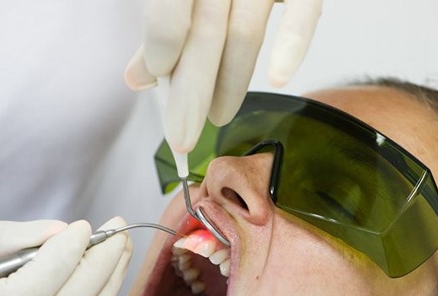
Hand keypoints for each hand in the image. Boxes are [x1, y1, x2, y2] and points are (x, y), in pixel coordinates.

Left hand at [125, 0, 321, 152]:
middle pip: (205, 34)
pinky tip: (277, 79)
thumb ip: (162, 28)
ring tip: (217, 118)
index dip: (163, 42)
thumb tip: (137, 79)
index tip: (161, 78)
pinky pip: (304, 12)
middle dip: (192, 94)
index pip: (169, 8)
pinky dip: (292, 45)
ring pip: (245, 34)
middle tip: (183, 137)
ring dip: (230, 85)